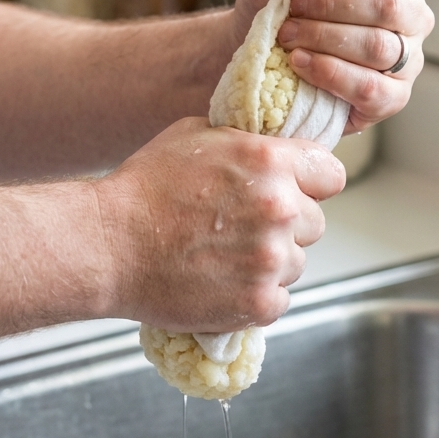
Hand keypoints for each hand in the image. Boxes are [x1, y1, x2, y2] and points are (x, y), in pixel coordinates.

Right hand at [103, 117, 344, 331]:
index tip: (295, 191)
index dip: (312, 183)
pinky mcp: (259, 302)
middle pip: (316, 222)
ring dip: (271, 261)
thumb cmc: (144, 187)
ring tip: (226, 257)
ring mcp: (271, 259)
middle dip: (288, 225)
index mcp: (271, 162)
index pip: (331, 174)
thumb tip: (272, 146)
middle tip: (245, 227)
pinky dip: (256, 296)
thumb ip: (247, 142)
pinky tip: (223, 283)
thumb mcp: (196, 135)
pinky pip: (279, 299)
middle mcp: (281, 209)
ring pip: (297, 263)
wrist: (108, 244)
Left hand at [232, 0, 434, 132]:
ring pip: (378, 47)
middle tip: (295, 6)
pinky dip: (330, 73)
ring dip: (323, 38)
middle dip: (331, 5)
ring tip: (289, 34)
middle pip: (389, 5)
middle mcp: (412, 14)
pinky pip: (371, 88)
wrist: (252, 42)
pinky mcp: (391, 98)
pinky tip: (301, 62)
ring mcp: (407, 59)